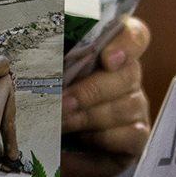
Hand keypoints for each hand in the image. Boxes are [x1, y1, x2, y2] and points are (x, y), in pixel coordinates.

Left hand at [60, 17, 151, 176]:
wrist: (55, 140)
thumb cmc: (50, 98)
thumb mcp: (48, 75)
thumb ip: (51, 62)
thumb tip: (38, 58)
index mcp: (110, 49)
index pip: (134, 36)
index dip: (126, 44)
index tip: (107, 59)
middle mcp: (128, 75)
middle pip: (128, 74)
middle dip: (91, 91)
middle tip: (63, 103)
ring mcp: (135, 105)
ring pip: (125, 106)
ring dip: (89, 116)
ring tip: (61, 124)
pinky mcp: (136, 136)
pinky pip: (129, 135)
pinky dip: (101, 139)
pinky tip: (80, 140)